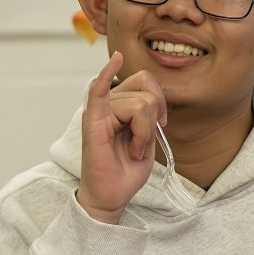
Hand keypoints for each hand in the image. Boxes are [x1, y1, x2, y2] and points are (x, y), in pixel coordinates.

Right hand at [76, 51, 167, 223]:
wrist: (111, 196)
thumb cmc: (125, 171)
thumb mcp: (147, 142)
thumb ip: (149, 118)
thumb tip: (154, 102)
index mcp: (121, 106)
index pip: (145, 81)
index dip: (159, 99)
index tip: (160, 124)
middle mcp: (109, 104)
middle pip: (146, 93)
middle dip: (152, 122)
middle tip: (142, 145)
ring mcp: (99, 111)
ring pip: (139, 104)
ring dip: (143, 134)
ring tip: (133, 150)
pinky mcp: (93, 121)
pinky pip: (100, 89)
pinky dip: (108, 72)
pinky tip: (116, 58)